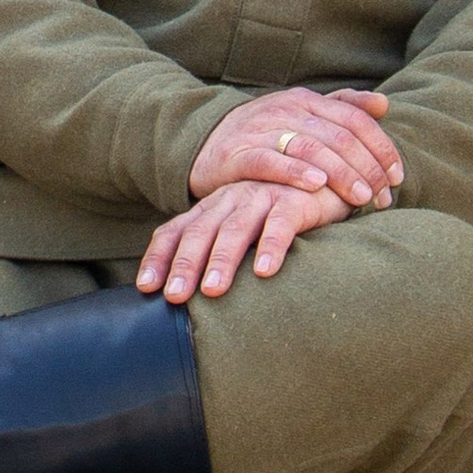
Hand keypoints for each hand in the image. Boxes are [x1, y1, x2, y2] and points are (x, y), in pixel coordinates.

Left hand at [137, 178, 350, 300]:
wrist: (326, 177)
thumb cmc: (277, 210)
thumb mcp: (241, 227)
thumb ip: (217, 251)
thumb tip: (184, 295)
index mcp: (212, 207)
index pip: (176, 230)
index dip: (159, 257)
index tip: (146, 287)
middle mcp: (230, 199)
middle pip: (201, 232)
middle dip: (185, 264)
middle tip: (175, 295)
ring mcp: (261, 197)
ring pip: (236, 229)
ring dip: (222, 260)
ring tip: (212, 290)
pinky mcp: (295, 201)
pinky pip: (281, 224)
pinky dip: (271, 246)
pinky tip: (265, 272)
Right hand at [190, 86, 401, 211]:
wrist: (203, 141)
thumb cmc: (264, 135)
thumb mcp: (302, 116)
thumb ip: (342, 109)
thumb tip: (384, 105)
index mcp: (307, 100)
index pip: (355, 120)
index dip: (381, 148)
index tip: (397, 177)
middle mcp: (286, 110)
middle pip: (339, 136)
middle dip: (367, 168)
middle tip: (382, 196)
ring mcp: (261, 130)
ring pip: (311, 148)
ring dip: (341, 174)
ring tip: (361, 198)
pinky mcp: (238, 154)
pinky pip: (270, 161)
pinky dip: (295, 173)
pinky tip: (317, 186)